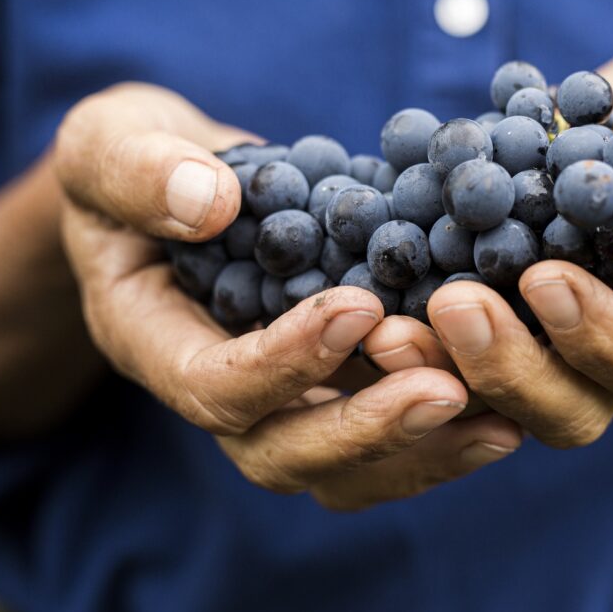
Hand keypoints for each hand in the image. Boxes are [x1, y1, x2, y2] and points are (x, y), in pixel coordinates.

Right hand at [55, 83, 520, 509]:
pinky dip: (438, 436)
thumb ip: (137, 168)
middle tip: (448, 389)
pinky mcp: (326, 389)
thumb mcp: (110, 141)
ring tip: (499, 419)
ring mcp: (273, 400)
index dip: (284, 362)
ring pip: (339, 471)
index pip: (211, 386)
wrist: (174, 184)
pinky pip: (377, 442)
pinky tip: (503, 410)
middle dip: (365, 428)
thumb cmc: (134, 157)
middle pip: (279, 453)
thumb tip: (207, 203)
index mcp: (149, 339)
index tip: (359, 306)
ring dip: (417, 450)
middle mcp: (212, 389)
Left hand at [362, 36, 612, 446]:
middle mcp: (600, 361)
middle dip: (507, 367)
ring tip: (380, 321)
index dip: (602, 337)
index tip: (546, 278)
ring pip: (486, 407)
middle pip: (564, 409)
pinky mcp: (468, 336)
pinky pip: (433, 365)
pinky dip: (394, 342)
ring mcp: (530, 356)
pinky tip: (347, 300)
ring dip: (434, 369)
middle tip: (453, 302)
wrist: (609, 138)